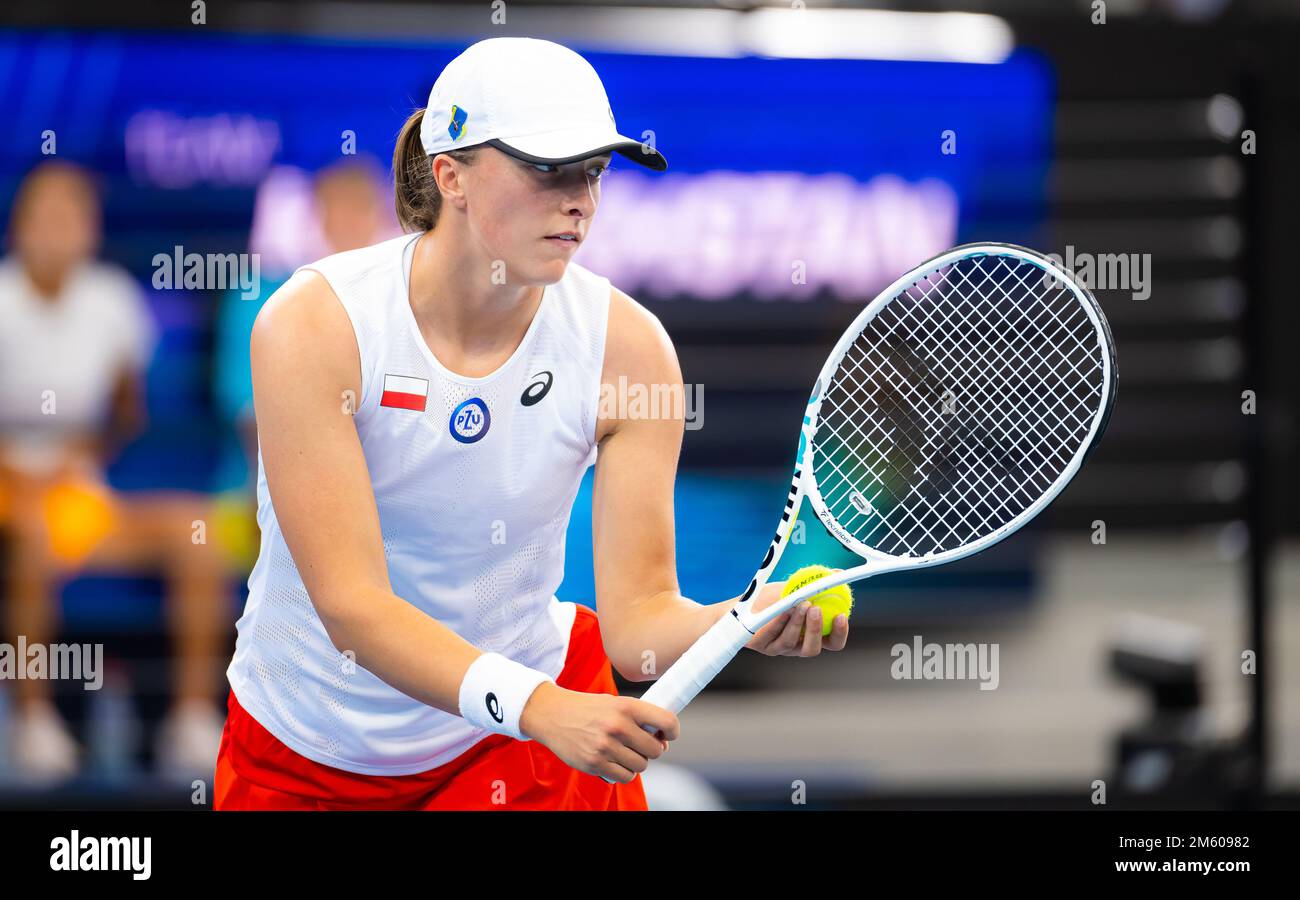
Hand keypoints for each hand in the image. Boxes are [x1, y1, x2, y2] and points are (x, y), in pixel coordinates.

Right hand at [519, 682, 679, 783]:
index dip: (673, 731)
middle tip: (640, 744)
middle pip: (655, 750)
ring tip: (623, 752)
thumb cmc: (588, 709)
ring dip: (636, 762)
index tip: (668, 734)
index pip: (667, 721)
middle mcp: (618, 726)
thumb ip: (638, 717)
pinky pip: (624, 777)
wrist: (552, 714)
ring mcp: (606, 747)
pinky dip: (623, 772)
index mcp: (626, 706)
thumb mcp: (614, 703)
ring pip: (641, 766)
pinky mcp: (595, 763)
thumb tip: (662, 741)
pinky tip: (614, 761)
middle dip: (651, 749)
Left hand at [743, 579, 849, 656]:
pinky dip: (779, 622)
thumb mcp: (794, 588)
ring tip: (798, 603)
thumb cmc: (771, 598)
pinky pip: (773, 636)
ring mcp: (781, 648)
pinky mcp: (765, 646)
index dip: (840, 633)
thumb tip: (837, 573)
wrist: (743, 604)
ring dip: (797, 622)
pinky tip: (781, 609)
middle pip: (814, 649)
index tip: (840, 615)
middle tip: (815, 609)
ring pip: (792, 643)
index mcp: (811, 634)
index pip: (832, 641)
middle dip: (816, 630)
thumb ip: (814, 584)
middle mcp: (798, 645)